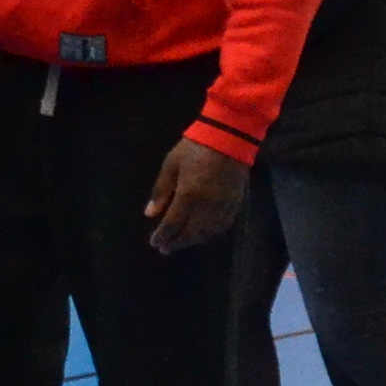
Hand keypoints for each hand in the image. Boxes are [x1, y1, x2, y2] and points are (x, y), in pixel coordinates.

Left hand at [144, 140, 243, 254]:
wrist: (230, 136)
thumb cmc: (195, 147)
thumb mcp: (171, 164)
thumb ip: (161, 190)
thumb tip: (150, 214)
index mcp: (188, 195)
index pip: (172, 224)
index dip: (162, 236)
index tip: (154, 243)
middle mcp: (206, 206)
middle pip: (190, 233)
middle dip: (176, 243)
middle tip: (165, 249)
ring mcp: (223, 206)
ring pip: (207, 233)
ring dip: (192, 241)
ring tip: (181, 243)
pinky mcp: (235, 203)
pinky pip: (222, 226)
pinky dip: (210, 234)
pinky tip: (202, 234)